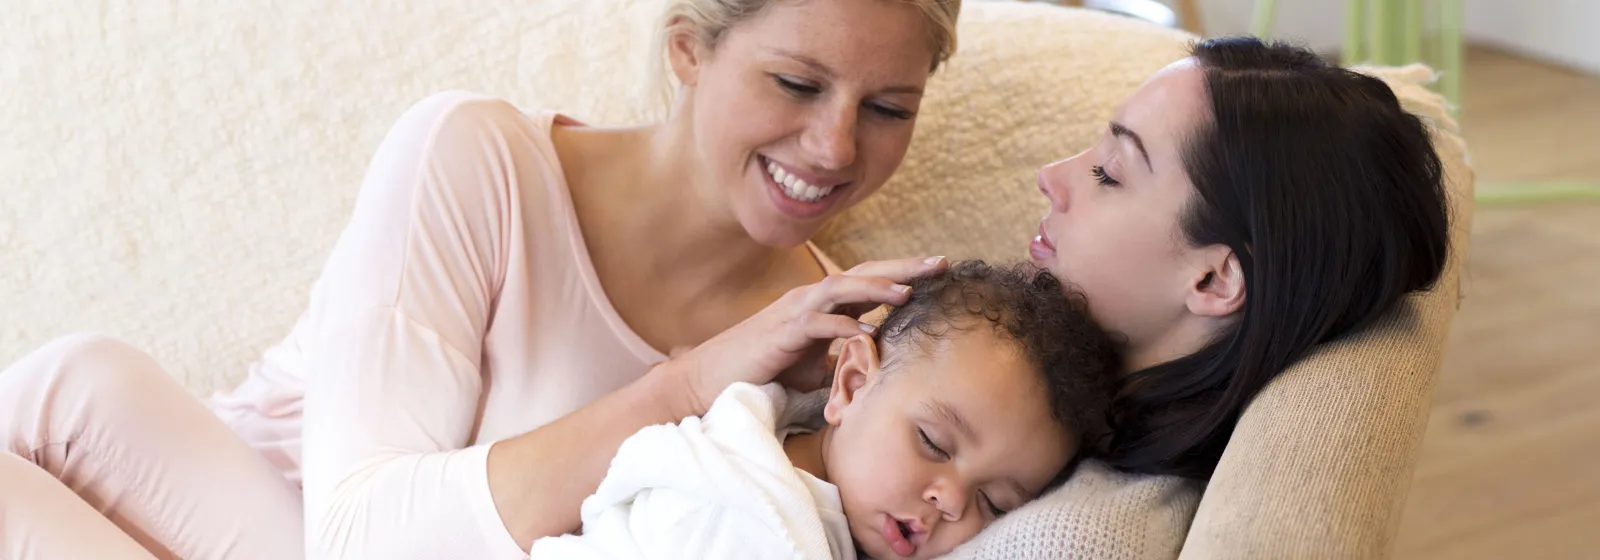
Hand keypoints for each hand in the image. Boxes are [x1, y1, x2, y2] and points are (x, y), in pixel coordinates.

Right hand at [663, 256, 947, 416]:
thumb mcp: (813, 365)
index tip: (937, 271)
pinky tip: (869, 332)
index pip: (868, 281)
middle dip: (902, 268)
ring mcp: (795, 311)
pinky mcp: (783, 332)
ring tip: (910, 291)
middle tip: (940, 263)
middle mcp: (810, 299)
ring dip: (877, 288)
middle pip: (862, 273)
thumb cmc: (763, 371)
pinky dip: (845, 325)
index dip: (902, 273)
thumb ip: (842, 358)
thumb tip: (873, 365)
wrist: (713, 378)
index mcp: (821, 304)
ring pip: (842, 288)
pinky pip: (819, 323)